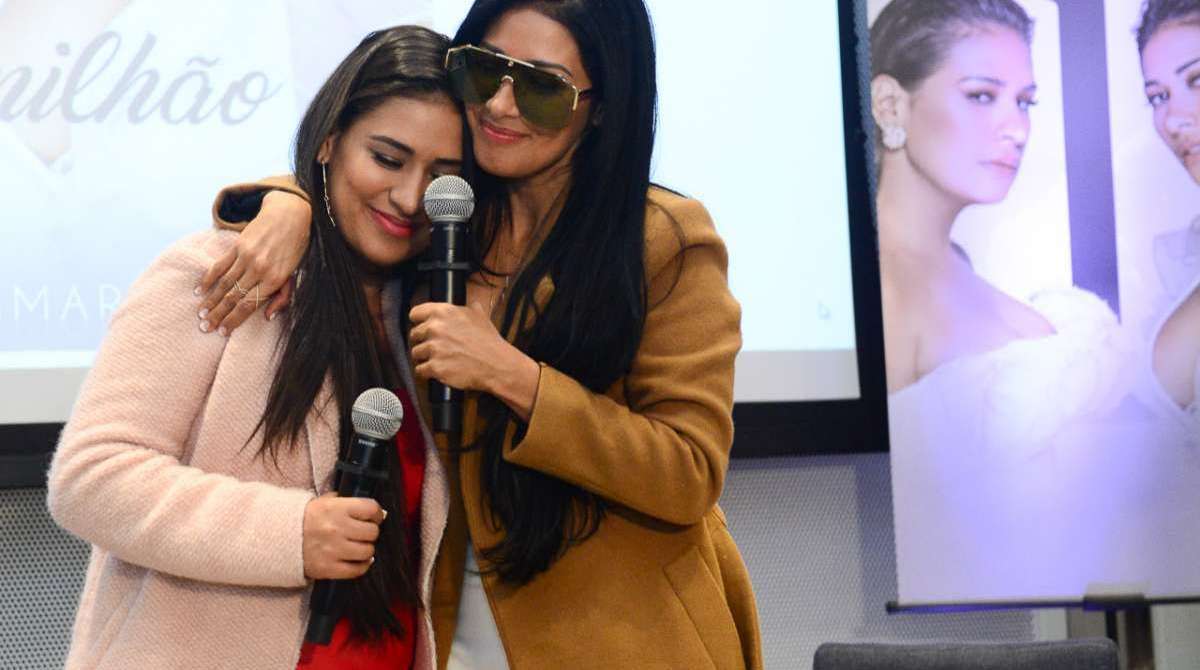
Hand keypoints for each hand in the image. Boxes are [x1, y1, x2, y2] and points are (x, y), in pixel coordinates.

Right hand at [197, 190, 311, 334]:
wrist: (290, 215)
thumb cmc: (294, 249)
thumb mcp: (294, 274)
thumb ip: (282, 296)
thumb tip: (267, 317)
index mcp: (274, 280)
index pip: (248, 306)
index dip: (233, 320)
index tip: (223, 331)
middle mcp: (259, 270)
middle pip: (233, 297)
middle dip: (218, 315)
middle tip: (205, 327)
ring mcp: (247, 257)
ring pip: (224, 284)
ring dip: (210, 300)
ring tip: (201, 313)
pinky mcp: (238, 246)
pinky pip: (220, 265)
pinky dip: (208, 278)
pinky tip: (200, 290)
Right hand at [301, 492, 385, 580]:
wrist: (278, 538)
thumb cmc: (306, 519)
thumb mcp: (323, 502)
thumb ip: (347, 502)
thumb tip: (374, 511)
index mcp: (335, 508)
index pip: (371, 509)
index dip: (377, 513)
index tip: (375, 517)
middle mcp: (335, 528)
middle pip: (372, 532)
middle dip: (371, 532)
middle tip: (364, 533)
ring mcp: (332, 550)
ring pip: (367, 551)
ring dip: (366, 549)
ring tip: (359, 546)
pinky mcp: (327, 569)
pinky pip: (357, 570)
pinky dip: (361, 566)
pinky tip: (357, 560)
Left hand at [409, 302, 540, 420]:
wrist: (496, 364)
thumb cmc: (489, 341)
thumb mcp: (480, 316)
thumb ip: (468, 308)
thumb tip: (470, 304)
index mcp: (443, 312)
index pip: (415, 314)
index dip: (419, 322)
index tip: (423, 328)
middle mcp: (435, 328)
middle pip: (413, 335)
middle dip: (423, 341)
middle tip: (435, 347)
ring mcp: (433, 348)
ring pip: (415, 353)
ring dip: (424, 357)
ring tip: (438, 360)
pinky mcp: (434, 367)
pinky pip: (420, 370)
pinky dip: (427, 372)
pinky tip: (438, 371)